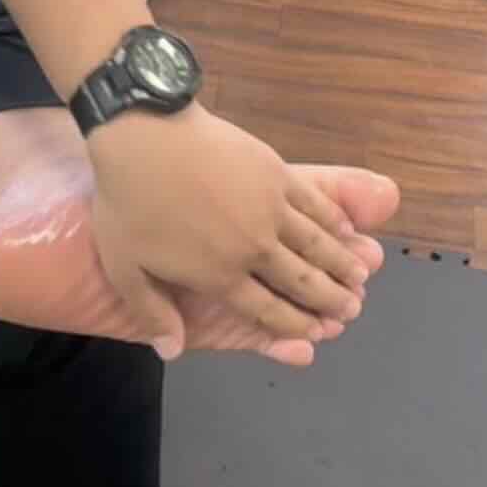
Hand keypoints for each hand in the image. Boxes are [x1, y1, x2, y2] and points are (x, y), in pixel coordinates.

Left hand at [88, 105, 371, 359]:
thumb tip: (171, 351)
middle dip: (330, 300)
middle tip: (352, 309)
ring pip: (317, 246)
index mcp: (219, 275)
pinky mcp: (277, 174)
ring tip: (362, 276)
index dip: (295, 325)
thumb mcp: (125, 268)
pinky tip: (347, 231)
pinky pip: (315, 206)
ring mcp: (270, 209)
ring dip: (342, 264)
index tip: (318, 334)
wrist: (143, 135)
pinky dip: (335, 222)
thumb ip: (152, 313)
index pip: (267, 310)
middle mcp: (254, 248)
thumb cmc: (127, 201)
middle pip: (301, 281)